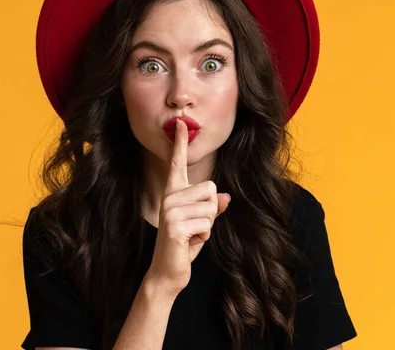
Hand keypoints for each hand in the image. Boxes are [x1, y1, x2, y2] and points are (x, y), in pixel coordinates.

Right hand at [145, 119, 230, 296]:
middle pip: (211, 188)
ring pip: (211, 207)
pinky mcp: (174, 226)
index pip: (177, 163)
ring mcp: (170, 211)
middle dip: (211, 211)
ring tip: (190, 235)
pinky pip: (207, 223)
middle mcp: (169, 197)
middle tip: (194, 227)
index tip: (180, 123)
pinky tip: (188, 243)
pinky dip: (204, 236)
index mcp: (174, 193)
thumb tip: (227, 198)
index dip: (179, 143)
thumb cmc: (184, 245)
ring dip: (208, 225)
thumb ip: (213, 209)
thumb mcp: (202, 223)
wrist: (168, 272)